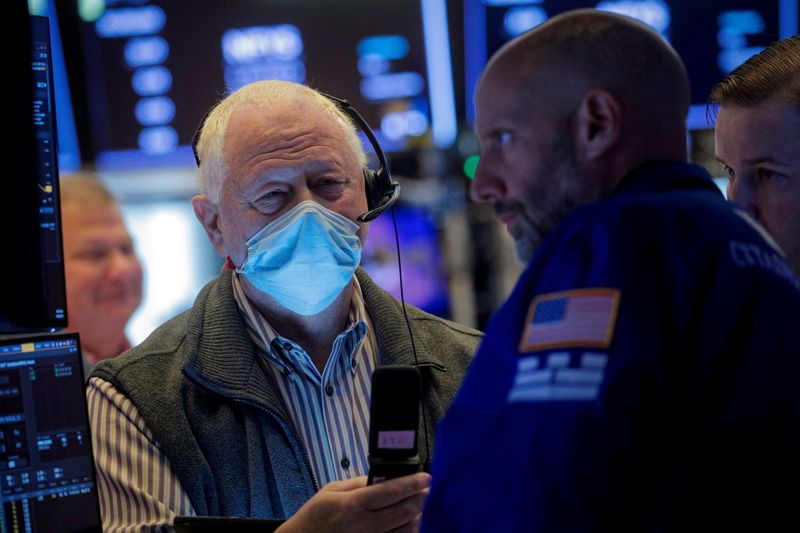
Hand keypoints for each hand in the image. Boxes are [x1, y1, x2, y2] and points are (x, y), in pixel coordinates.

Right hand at [276, 473, 430, 532]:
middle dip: (420, 499)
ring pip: (405, 530)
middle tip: (426, 490)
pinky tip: (408, 523)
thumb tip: (384, 477)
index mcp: (353, 505)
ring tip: (418, 506)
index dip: (412, 483)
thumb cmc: (316, 514)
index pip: (391, 491)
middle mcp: (363, 525)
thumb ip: (359, 483)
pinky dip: (407, 532)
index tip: (426, 478)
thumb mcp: (332, 490)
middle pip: (403, 511)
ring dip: (417, 516)